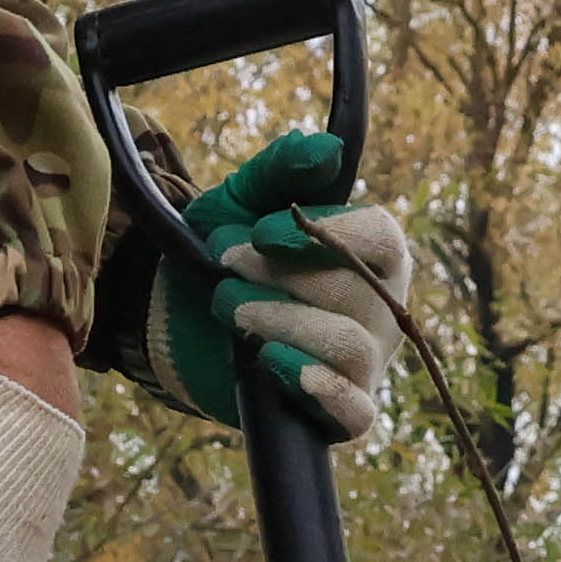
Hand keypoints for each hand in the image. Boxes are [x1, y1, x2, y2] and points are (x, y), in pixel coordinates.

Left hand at [157, 135, 414, 443]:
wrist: (178, 320)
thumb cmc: (226, 254)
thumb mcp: (241, 200)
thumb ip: (281, 169)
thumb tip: (327, 149)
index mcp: (373, 254)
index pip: (382, 239)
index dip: (328, 234)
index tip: (261, 232)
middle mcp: (382, 309)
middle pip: (357, 293)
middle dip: (281, 278)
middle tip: (225, 267)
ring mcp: (366, 364)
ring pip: (350, 346)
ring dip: (284, 323)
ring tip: (231, 310)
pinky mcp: (338, 412)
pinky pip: (356, 412)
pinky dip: (320, 389)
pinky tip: (273, 364)